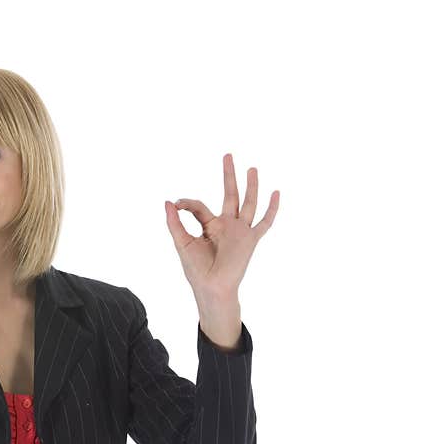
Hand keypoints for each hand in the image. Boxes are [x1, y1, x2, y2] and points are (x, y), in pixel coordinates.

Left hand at [164, 153, 278, 298]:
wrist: (212, 287)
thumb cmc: (196, 270)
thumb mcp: (182, 243)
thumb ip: (174, 223)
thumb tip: (168, 201)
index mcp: (209, 226)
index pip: (199, 206)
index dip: (187, 203)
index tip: (176, 204)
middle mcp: (227, 225)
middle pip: (230, 194)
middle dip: (228, 176)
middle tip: (227, 155)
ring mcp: (240, 231)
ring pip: (248, 203)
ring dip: (250, 186)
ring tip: (251, 168)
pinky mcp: (250, 239)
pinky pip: (265, 222)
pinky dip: (272, 208)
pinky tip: (276, 193)